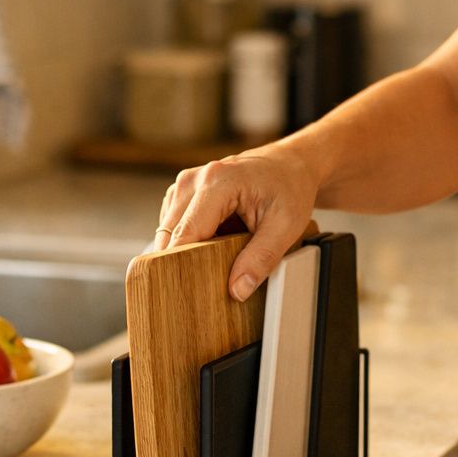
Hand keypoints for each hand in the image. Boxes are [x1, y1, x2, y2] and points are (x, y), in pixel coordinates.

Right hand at [157, 147, 321, 301]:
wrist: (290, 164)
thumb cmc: (289, 188)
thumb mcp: (286, 226)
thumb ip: (261, 259)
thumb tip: (238, 290)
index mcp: (217, 182)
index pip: (185, 233)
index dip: (183, 265)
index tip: (188, 292)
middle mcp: (193, 179)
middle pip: (170, 235)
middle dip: (183, 262)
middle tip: (205, 285)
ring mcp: (185, 184)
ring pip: (167, 232)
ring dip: (184, 251)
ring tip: (213, 260)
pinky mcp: (183, 192)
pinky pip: (173, 226)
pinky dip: (187, 241)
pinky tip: (210, 245)